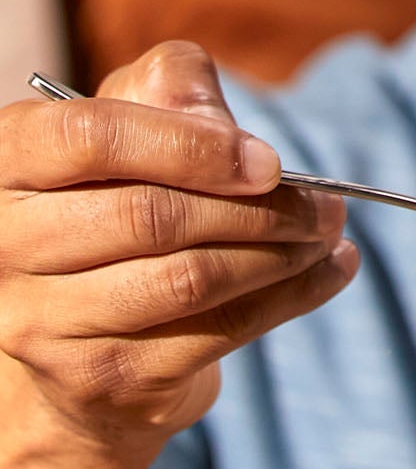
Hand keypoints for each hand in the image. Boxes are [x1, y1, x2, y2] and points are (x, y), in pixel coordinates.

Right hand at [0, 43, 355, 455]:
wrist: (87, 332)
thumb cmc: (122, 194)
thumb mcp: (139, 119)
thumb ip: (172, 88)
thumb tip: (222, 128)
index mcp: (10, 163)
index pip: (88, 138)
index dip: (186, 144)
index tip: (265, 159)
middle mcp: (7, 246)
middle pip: (150, 216)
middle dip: (258, 207)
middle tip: (323, 200)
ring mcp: (44, 324)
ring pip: (188, 280)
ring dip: (282, 253)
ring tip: (328, 230)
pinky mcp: (101, 380)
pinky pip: (215, 333)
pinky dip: (292, 297)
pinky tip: (330, 269)